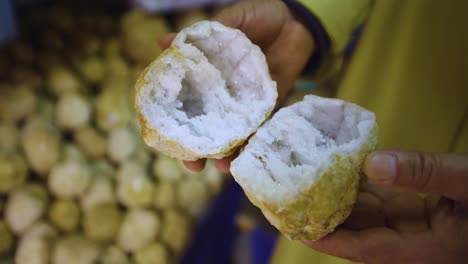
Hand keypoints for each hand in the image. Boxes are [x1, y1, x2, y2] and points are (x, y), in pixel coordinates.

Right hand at [160, 0, 314, 172]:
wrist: (296, 21)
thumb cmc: (259, 16)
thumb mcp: (229, 21)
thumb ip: (201, 36)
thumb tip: (163, 43)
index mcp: (207, 76)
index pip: (184, 105)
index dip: (174, 124)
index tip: (166, 142)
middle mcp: (222, 94)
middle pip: (206, 128)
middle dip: (198, 150)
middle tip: (193, 166)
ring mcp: (244, 104)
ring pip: (231, 135)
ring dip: (225, 153)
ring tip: (221, 166)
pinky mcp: (267, 107)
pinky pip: (259, 129)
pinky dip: (252, 143)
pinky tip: (246, 155)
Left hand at [305, 151, 467, 263]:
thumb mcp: (466, 183)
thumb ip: (424, 173)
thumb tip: (371, 163)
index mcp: (414, 250)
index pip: (357, 246)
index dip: (322, 236)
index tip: (291, 221)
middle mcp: (402, 242)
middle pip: (350, 230)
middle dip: (319, 212)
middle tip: (288, 189)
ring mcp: (403, 226)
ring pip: (359, 214)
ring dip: (332, 195)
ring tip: (303, 173)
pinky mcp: (406, 210)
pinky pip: (373, 200)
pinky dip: (354, 184)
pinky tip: (334, 165)